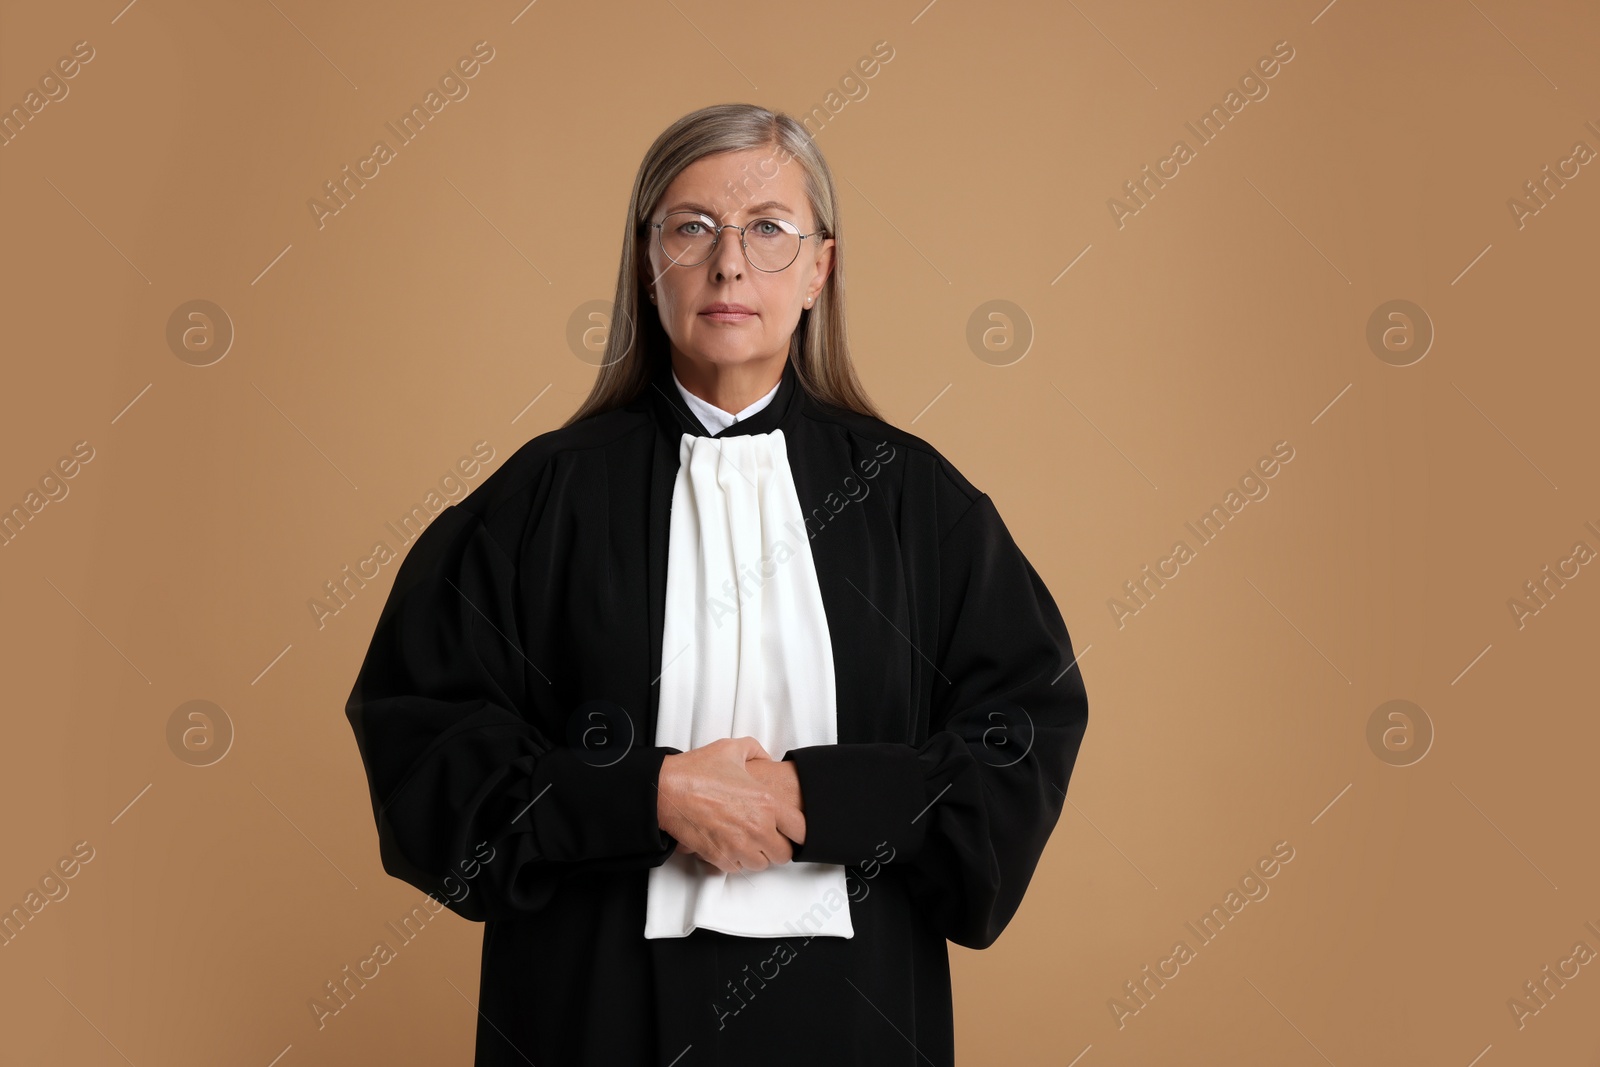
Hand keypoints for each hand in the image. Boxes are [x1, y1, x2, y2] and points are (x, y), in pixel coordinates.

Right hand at [656, 737, 804, 874]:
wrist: (667, 790)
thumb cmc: (696, 771)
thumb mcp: (733, 749)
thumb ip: (757, 751)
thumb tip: (767, 758)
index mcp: (766, 803)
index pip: (802, 830)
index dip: (799, 831)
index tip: (793, 830)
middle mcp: (757, 827)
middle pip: (784, 854)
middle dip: (778, 846)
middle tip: (768, 836)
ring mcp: (739, 845)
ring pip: (762, 864)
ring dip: (757, 855)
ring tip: (747, 840)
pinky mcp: (720, 857)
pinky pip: (738, 868)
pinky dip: (735, 860)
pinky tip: (729, 844)